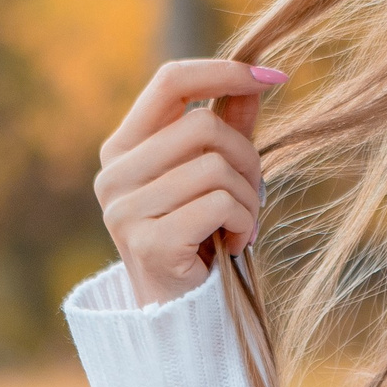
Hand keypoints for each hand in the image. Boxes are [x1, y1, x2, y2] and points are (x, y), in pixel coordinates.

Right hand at [96, 59, 286, 306]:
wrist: (178, 315)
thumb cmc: (198, 238)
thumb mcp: (212, 175)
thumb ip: (228, 126)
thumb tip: (258, 75)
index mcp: (123, 147)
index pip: (169, 80)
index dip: (223, 71)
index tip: (272, 77)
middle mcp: (114, 174)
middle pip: (204, 125)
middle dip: (247, 157)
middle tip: (254, 193)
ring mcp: (125, 209)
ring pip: (216, 167)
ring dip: (248, 198)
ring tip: (240, 225)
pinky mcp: (148, 242)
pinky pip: (220, 203)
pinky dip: (244, 223)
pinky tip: (233, 245)